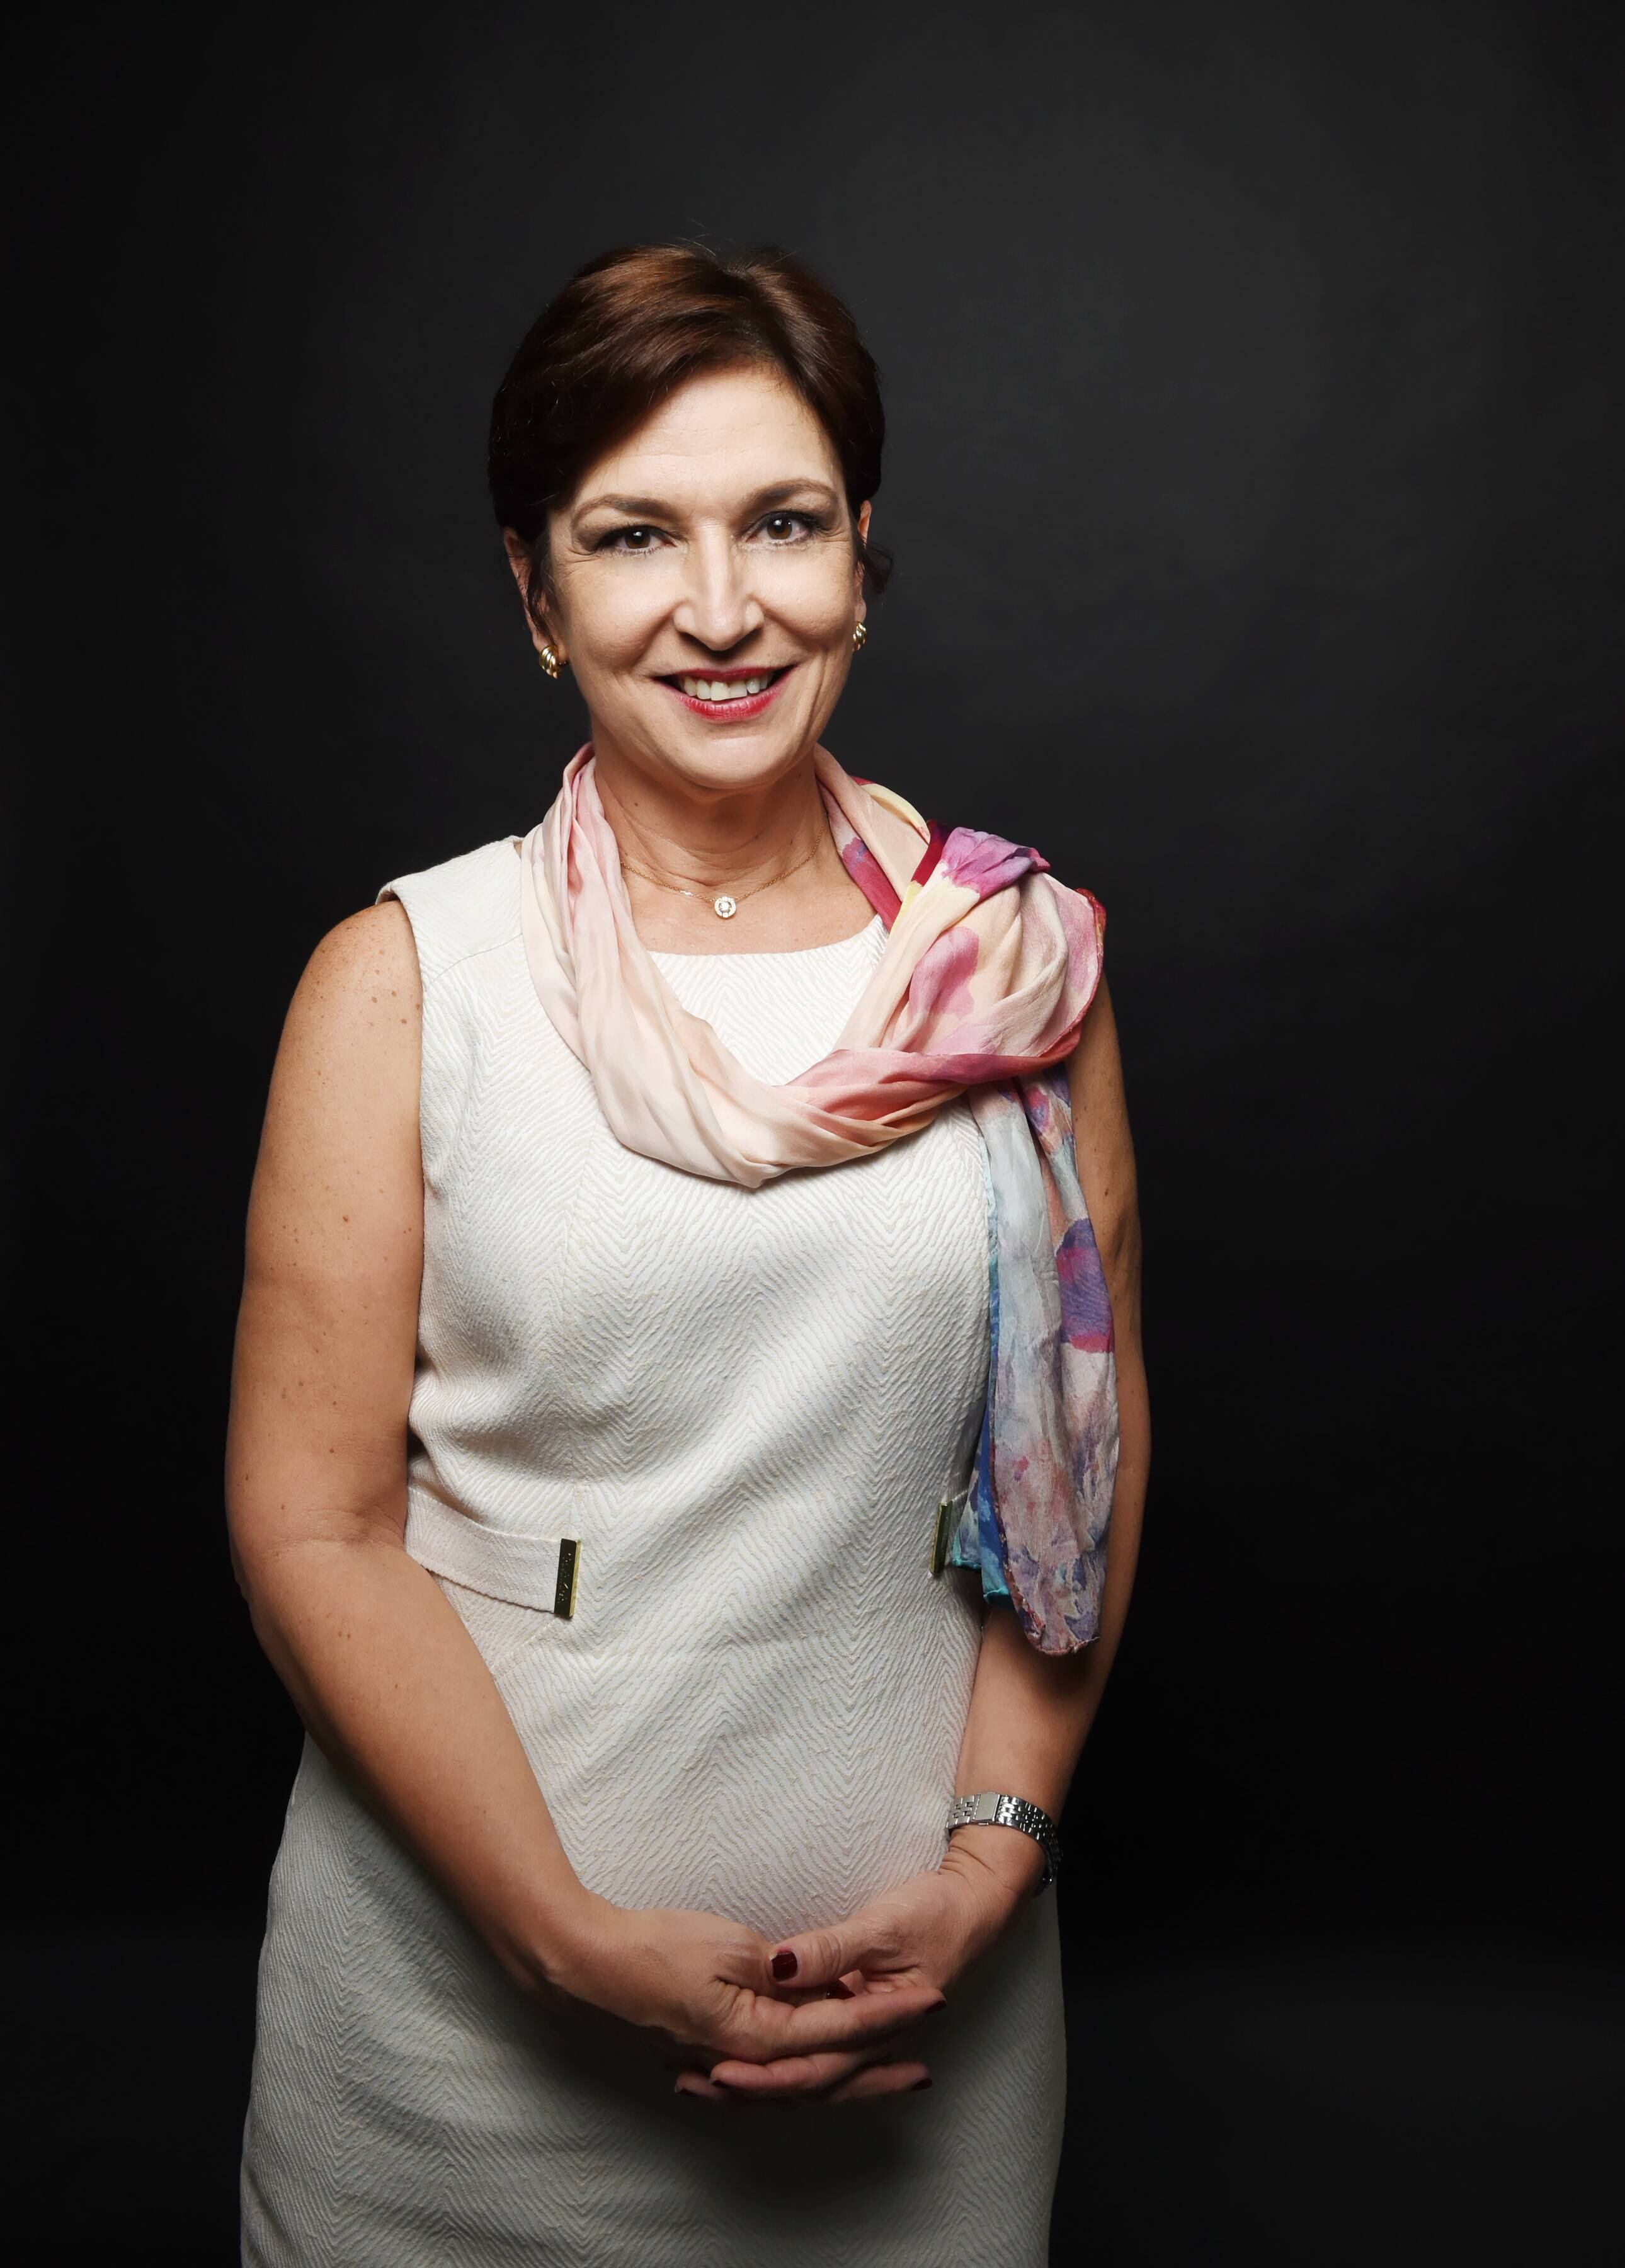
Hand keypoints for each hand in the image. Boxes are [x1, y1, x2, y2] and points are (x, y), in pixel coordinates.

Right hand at [549, 1894, 945, 2096]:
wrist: (584, 1968)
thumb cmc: (653, 1949)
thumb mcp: (731, 1945)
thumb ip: (785, 1970)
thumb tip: (821, 1987)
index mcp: (754, 2037)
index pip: (839, 2030)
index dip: (888, 2017)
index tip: (931, 2004)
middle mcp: (742, 2064)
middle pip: (824, 2076)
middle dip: (876, 2071)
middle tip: (923, 2075)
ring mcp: (720, 2065)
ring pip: (796, 2084)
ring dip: (841, 2080)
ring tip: (881, 2075)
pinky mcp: (703, 2054)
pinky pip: (765, 2077)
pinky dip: (798, 2077)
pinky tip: (808, 2070)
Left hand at [696, 1830, 1040, 2106]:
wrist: (974, 1905)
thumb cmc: (935, 1914)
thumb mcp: (881, 1927)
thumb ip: (830, 1950)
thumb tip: (780, 1965)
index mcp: (876, 2031)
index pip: (812, 2070)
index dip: (763, 2075)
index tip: (717, 2072)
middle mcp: (866, 2045)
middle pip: (799, 2083)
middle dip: (745, 2089)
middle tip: (688, 2084)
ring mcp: (859, 2035)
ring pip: (800, 2073)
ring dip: (753, 2081)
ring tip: (697, 2080)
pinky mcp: (850, 2015)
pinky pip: (807, 2050)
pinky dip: (771, 2059)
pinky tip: (738, 2054)